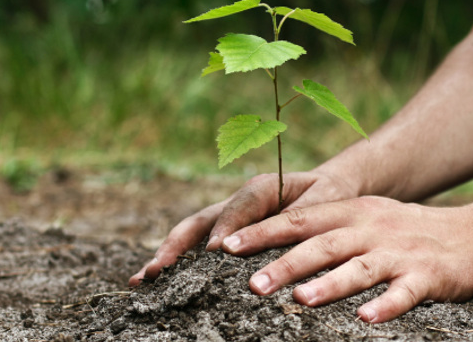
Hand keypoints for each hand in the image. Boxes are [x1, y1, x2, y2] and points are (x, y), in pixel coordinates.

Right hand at [128, 170, 358, 285]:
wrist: (330, 188)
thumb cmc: (330, 195)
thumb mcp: (326, 200)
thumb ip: (304, 214)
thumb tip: (279, 235)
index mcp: (262, 188)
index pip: (238, 207)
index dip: (225, 228)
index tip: (214, 252)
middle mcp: (237, 201)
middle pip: (199, 221)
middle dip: (176, 246)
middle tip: (156, 270)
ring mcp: (227, 218)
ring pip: (191, 235)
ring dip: (167, 256)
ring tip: (142, 280)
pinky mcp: (226, 233)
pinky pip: (198, 246)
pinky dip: (177, 263)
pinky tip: (157, 283)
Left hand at [220, 196, 472, 322]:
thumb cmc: (406, 231)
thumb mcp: (365, 218)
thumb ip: (324, 229)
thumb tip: (269, 247)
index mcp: (352, 212)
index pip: (299, 220)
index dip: (262, 231)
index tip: (227, 245)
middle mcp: (371, 228)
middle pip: (322, 245)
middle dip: (285, 263)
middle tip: (252, 283)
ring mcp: (399, 252)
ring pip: (359, 268)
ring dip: (329, 284)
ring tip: (300, 300)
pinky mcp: (427, 276)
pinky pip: (404, 293)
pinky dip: (385, 306)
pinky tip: (366, 320)